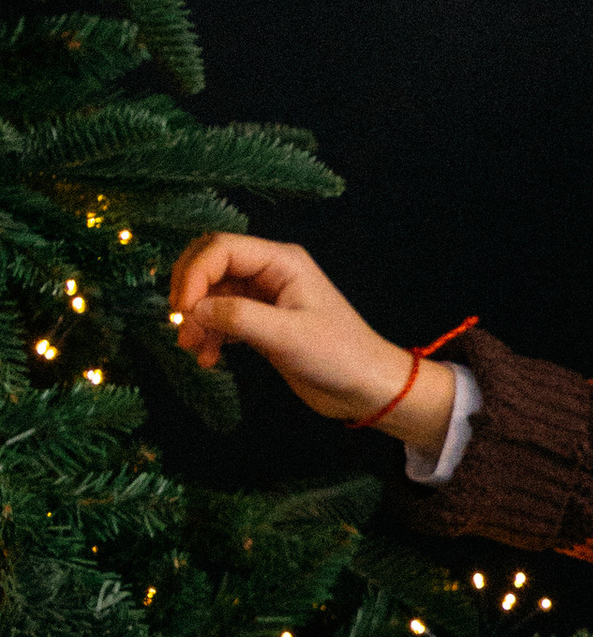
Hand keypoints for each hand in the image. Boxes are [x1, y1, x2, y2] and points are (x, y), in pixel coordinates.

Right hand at [167, 232, 456, 445]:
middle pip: (211, 265)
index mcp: (281, 261)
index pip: (220, 249)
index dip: (193, 275)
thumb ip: (238, 318)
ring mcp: (265, 297)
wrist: (367, 388)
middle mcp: (270, 272)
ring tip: (194, 351)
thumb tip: (193, 311)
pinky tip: (209, 359)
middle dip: (190, 294)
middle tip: (181, 328)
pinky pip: (223, 317)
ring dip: (198, 320)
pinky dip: (210, 334)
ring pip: (213, 294)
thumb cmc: (337, 356)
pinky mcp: (262, 322)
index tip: (183, 311)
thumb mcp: (287, 336)